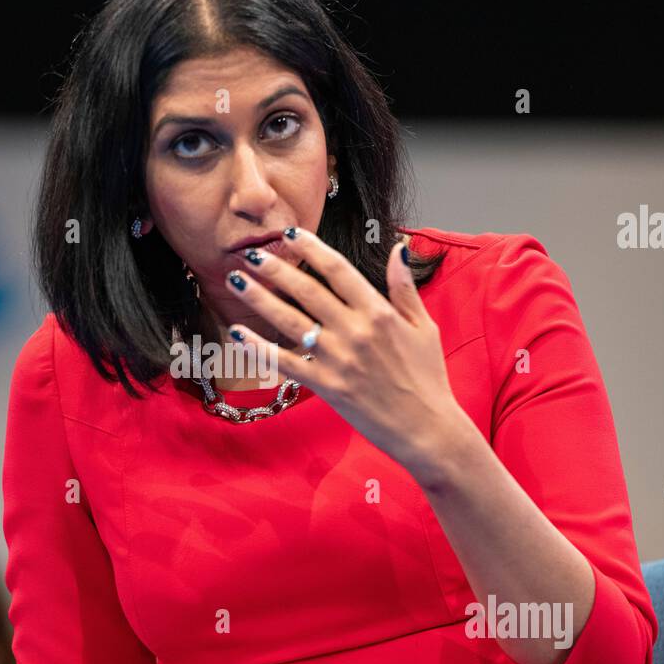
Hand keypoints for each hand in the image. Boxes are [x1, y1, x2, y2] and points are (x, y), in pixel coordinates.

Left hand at [224, 227, 469, 482]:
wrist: (426, 428)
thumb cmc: (427, 378)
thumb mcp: (424, 327)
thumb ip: (404, 287)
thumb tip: (398, 248)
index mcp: (379, 312)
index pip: (338, 270)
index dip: (311, 248)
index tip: (290, 234)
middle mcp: (355, 331)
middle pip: (306, 291)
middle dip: (275, 269)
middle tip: (250, 253)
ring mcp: (337, 359)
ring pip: (289, 321)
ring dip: (259, 299)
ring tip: (236, 282)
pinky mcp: (326, 386)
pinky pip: (285, 362)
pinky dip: (259, 348)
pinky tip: (236, 334)